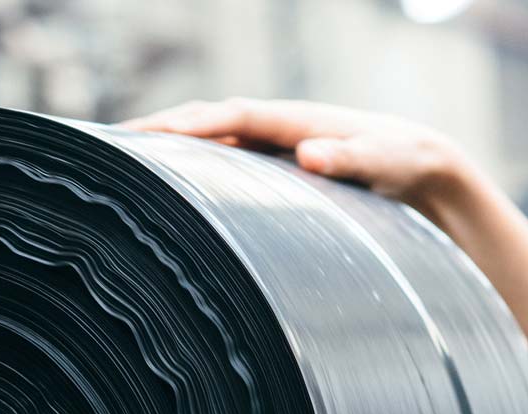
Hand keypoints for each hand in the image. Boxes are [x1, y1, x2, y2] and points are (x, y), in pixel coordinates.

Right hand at [121, 98, 473, 221]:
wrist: (419, 163)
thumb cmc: (404, 163)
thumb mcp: (385, 163)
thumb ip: (352, 157)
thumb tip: (310, 153)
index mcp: (294, 120)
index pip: (229, 117)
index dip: (188, 126)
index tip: (145, 137)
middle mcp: (275, 126)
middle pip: (206, 120)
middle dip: (159, 130)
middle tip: (108, 146)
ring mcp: (270, 143)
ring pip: (208, 139)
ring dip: (167, 146)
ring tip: (119, 162)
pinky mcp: (270, 164)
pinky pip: (220, 157)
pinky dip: (188, 163)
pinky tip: (163, 183)